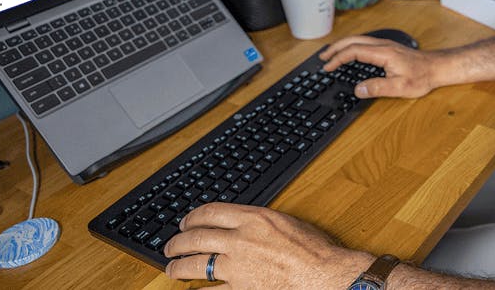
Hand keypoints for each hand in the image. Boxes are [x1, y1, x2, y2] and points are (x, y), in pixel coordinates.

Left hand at [164, 203, 371, 288]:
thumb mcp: (284, 222)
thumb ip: (259, 221)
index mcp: (253, 218)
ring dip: (179, 267)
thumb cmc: (312, 249)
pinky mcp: (240, 289)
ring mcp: (237, 267)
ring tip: (172, 268)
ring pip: (196, 264)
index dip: (192, 217)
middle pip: (196, 238)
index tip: (186, 222)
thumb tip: (243, 223)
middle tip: (171, 246)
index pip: (211, 212)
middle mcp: (240, 240)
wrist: (323, 274)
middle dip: (178, 242)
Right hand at [319, 34, 442, 98]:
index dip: (338, 58)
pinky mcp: (388, 48)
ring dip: (342, 45)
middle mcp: (382, 45)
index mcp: (383, 53)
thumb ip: (378, 88)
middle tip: (322, 58)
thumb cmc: (422, 76)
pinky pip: (364, 43)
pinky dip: (352, 46)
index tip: (328, 67)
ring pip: (358, 40)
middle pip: (352, 40)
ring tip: (331, 55)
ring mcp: (385, 45)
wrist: (437, 67)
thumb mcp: (400, 87)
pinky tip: (350, 54)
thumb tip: (358, 89)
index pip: (354, 51)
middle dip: (335, 48)